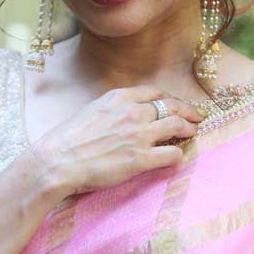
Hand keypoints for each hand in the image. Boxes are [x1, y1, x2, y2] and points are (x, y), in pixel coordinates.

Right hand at [31, 85, 205, 196]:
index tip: (175, 104)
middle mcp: (133, 112)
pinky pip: (172, 154)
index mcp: (119, 97)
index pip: (155, 92)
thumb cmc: (68, 139)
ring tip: (192, 132)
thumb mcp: (92, 110)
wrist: (58, 161)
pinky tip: (176, 158)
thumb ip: (114, 109)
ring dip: (188, 128)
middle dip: (188, 110)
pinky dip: (178, 155)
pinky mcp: (141, 159)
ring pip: (177, 125)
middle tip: (196, 116)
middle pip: (171, 106)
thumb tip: (128, 115)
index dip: (169, 98)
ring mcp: (139, 135)